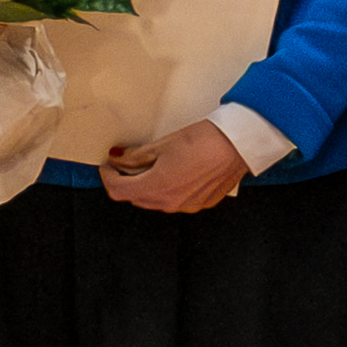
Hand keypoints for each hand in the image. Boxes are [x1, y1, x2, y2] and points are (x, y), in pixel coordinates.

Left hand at [100, 122, 251, 215]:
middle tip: (126, 163)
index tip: (108, 167)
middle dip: (128, 182)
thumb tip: (119, 160)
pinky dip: (169, 189)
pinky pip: (176, 201)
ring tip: (154, 165)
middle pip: (137, 197)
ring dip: (148, 186)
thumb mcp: (162, 144)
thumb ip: (136, 157)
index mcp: (157, 188)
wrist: (238, 144)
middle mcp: (170, 203)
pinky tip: (176, 171)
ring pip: (156, 201)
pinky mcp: (201, 203)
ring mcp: (187, 206)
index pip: (119, 191)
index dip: (108, 178)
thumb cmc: (204, 140)